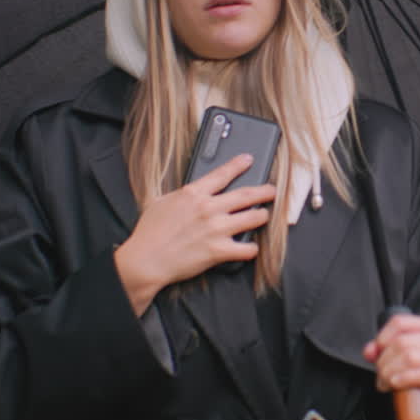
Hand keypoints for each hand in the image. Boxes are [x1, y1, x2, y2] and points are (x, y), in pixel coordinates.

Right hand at [114, 153, 274, 314]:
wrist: (146, 259)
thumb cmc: (149, 233)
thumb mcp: (160, 202)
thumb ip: (179, 195)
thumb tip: (190, 193)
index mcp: (193, 194)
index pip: (222, 174)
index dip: (238, 165)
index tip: (248, 159)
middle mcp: (209, 208)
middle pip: (246, 194)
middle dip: (264, 191)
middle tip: (272, 190)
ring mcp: (216, 229)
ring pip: (253, 218)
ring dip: (262, 216)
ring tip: (264, 215)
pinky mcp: (219, 250)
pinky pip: (247, 248)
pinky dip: (252, 248)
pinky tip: (251, 247)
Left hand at [363, 313, 419, 419]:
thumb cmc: (419, 374)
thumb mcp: (401, 357)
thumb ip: (382, 349)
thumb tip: (369, 351)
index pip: (399, 322)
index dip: (382, 338)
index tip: (375, 355)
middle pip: (402, 342)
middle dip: (384, 361)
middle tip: (380, 375)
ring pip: (409, 357)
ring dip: (389, 373)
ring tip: (385, 383)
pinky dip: (403, 379)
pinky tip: (395, 384)